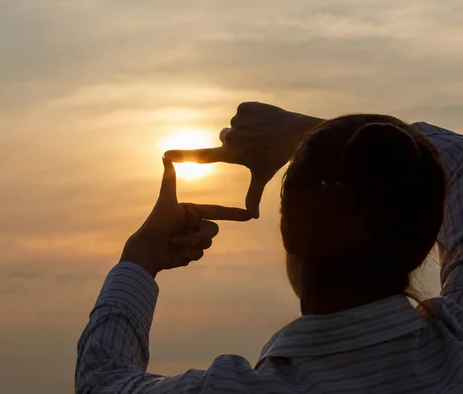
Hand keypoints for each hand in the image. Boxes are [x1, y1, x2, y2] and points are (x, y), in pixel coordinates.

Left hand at [120, 157, 250, 277]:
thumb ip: (169, 180)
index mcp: (192, 212)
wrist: (146, 250)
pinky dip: (188, 253)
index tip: (249, 215)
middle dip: (199, 235)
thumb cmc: (155, 224)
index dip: (233, 214)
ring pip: (207, 243)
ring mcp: (192, 240)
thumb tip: (165, 156)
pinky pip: (200, 253)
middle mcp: (193, 225)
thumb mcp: (166, 201)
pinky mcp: (190, 254)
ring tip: (175, 243)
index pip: (216, 211)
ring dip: (191, 244)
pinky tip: (175, 252)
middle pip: (213, 230)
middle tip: (183, 237)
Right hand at [165, 102, 322, 217]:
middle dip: (236, 139)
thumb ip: (253, 196)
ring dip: (246, 127)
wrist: (297, 135)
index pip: (202, 156)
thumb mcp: (262, 177)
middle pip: (225, 137)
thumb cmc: (277, 158)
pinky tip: (265, 120)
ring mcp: (238, 121)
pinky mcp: (245, 107)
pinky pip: (244, 110)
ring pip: (236, 124)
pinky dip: (253, 114)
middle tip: (256, 143)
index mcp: (231, 154)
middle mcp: (231, 138)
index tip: (165, 154)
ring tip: (264, 132)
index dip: (182, 156)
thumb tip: (252, 217)